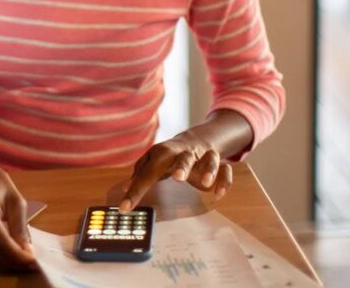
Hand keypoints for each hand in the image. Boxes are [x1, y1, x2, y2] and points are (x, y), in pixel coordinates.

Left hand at [117, 130, 233, 212]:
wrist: (195, 140)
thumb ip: (139, 175)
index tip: (124, 208)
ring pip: (209, 159)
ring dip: (208, 169)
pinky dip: (224, 180)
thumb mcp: (152, 163)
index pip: (147, 173)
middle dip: (182, 166)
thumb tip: (124, 188)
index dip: (135, 191)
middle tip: (178, 177)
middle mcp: (183, 153)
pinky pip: (225, 170)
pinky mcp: (217, 164)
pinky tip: (218, 194)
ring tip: (205, 182)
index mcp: (163, 154)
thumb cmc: (168, 157)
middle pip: (184, 157)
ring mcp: (202, 157)